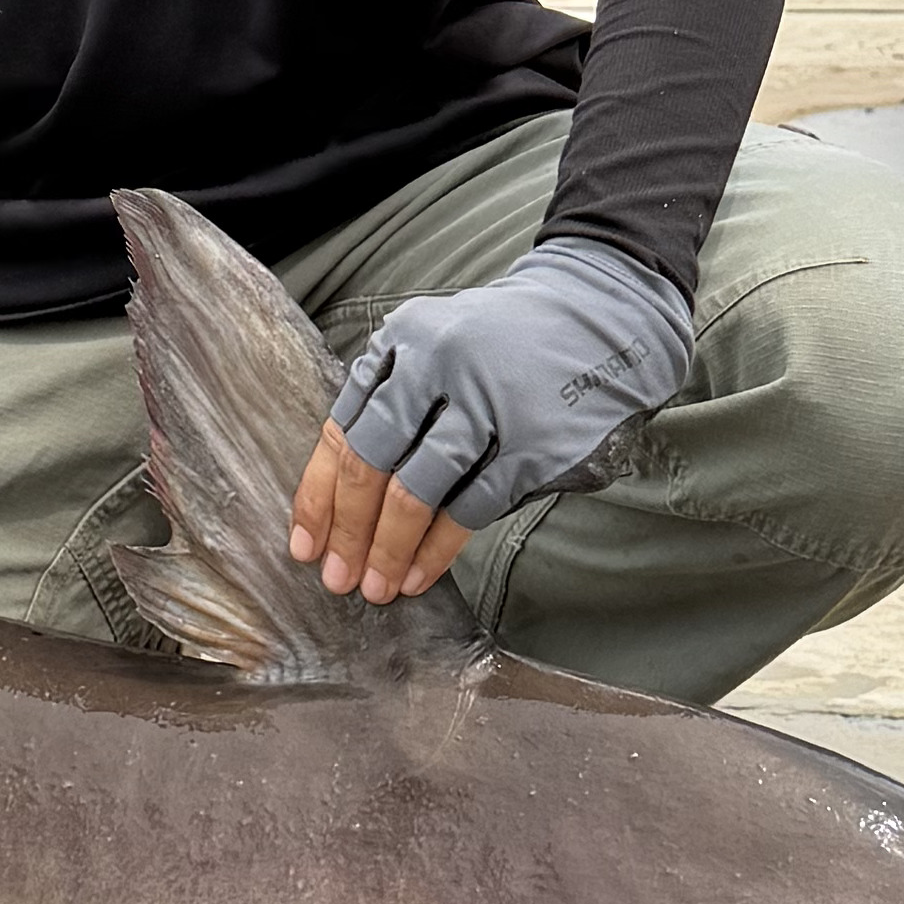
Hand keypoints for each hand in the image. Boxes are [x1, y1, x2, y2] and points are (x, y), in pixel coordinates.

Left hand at [290, 233, 694, 604]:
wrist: (600, 315)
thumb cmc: (502, 342)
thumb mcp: (434, 343)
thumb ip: (388, 399)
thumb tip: (339, 495)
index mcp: (402, 342)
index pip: (342, 430)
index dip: (318, 497)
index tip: (304, 545)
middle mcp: (437, 367)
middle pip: (371, 465)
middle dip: (348, 532)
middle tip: (337, 578)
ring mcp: (485, 405)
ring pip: (416, 493)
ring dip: (389, 549)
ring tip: (378, 587)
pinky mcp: (529, 443)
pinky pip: (470, 508)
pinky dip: (438, 548)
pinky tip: (420, 574)